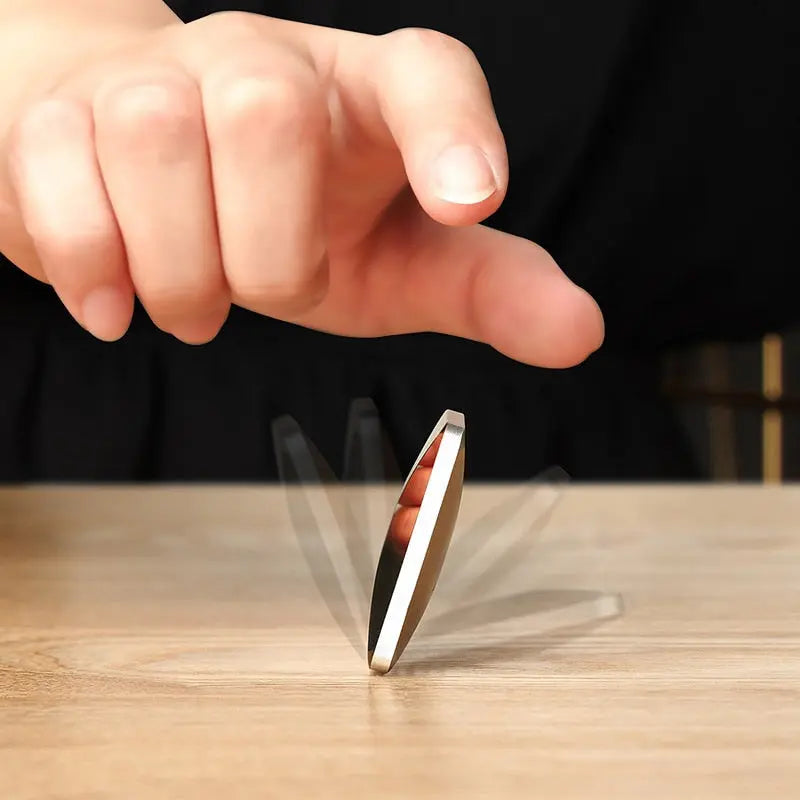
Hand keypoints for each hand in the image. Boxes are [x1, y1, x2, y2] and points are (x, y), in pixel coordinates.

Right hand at [5, 11, 602, 365]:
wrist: (155, 176)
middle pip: (264, 116)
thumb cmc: (291, 222)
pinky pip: (53, 170)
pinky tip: (111, 301)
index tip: (472, 201)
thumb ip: (484, 287)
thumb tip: (581, 332)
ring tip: (190, 303)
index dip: (453, 130)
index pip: (429, 76)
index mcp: (371, 100)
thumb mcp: (398, 263)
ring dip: (174, 266)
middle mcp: (269, 63)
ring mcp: (159, 74)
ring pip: (151, 135)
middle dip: (259, 249)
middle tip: (256, 295)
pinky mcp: (62, 110)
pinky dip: (85, 259)